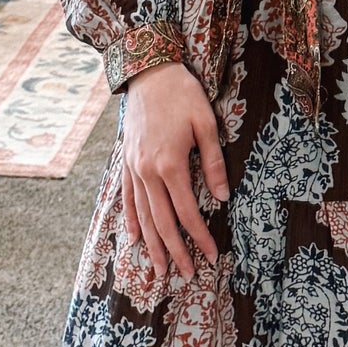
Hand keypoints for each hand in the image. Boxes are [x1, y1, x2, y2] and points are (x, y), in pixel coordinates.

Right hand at [121, 60, 226, 283]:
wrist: (148, 71)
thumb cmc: (183, 95)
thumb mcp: (206, 124)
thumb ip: (213, 163)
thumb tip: (222, 197)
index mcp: (170, 164)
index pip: (187, 212)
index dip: (199, 237)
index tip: (210, 256)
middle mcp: (147, 171)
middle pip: (162, 222)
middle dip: (175, 251)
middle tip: (185, 275)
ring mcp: (132, 168)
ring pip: (142, 215)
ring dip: (152, 244)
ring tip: (159, 268)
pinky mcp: (125, 161)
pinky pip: (127, 197)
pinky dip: (131, 220)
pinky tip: (134, 238)